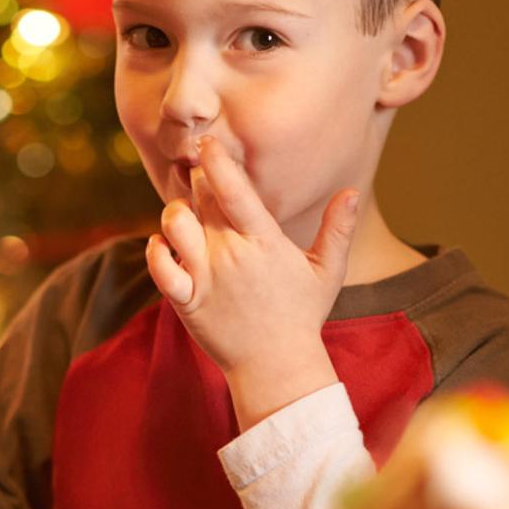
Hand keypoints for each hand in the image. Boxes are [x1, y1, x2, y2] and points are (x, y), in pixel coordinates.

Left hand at [144, 135, 360, 428]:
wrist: (276, 367)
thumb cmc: (302, 315)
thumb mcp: (327, 272)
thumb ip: (337, 229)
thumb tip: (351, 191)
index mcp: (263, 241)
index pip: (234, 189)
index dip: (217, 161)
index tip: (208, 142)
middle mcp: (231, 254)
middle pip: (200, 197)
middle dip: (196, 180)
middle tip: (199, 177)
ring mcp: (205, 277)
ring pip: (174, 223)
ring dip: (175, 211)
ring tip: (187, 215)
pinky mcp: (186, 301)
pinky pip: (159, 266)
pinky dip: (157, 249)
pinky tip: (166, 245)